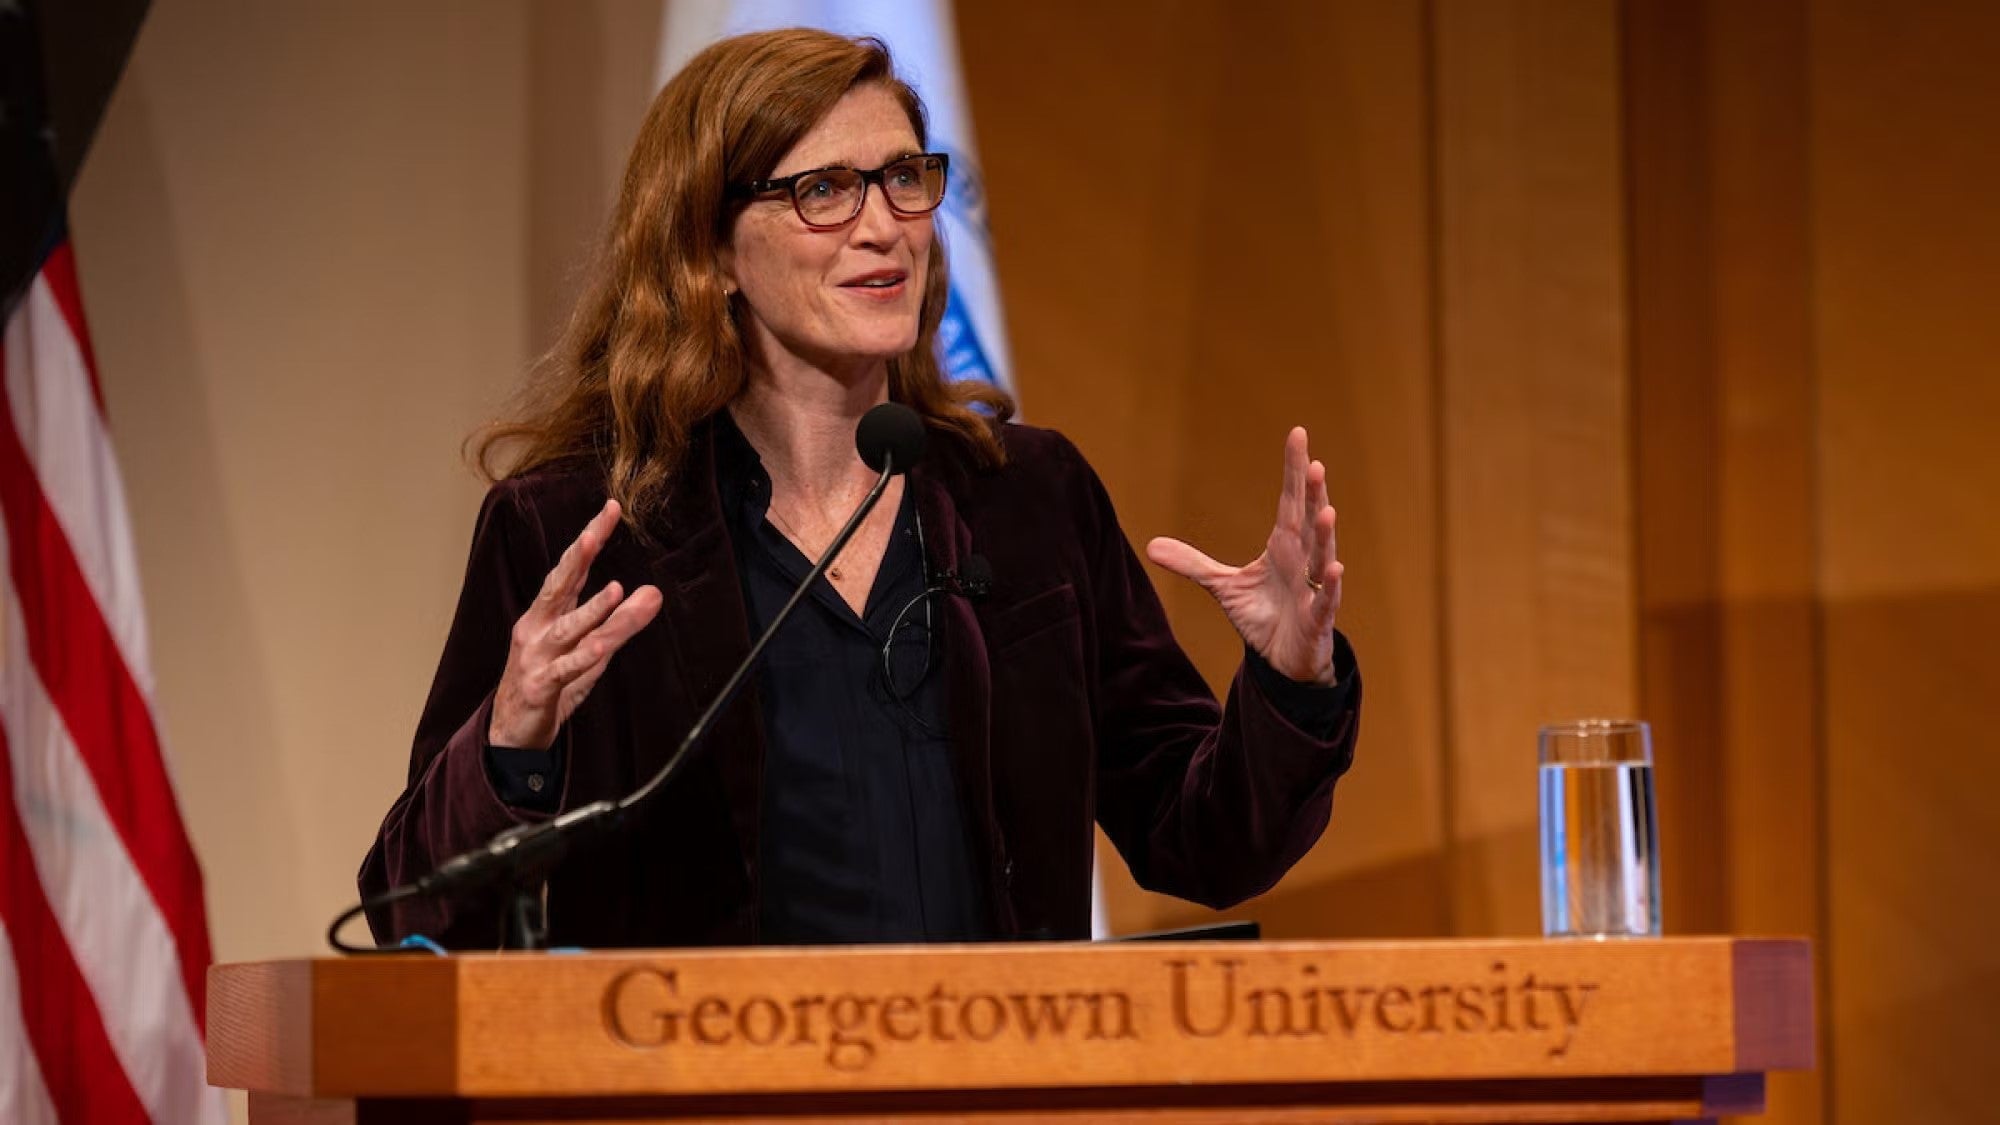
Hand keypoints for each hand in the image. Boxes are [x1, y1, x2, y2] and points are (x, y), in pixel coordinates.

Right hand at [489, 499, 662, 749]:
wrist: (511, 732)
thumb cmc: (551, 682)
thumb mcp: (591, 650)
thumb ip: (621, 622)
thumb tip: (654, 593)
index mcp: (546, 613)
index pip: (570, 569)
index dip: (590, 539)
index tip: (610, 508)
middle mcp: (537, 628)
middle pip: (558, 585)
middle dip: (579, 556)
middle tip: (597, 529)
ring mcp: (535, 657)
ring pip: (568, 629)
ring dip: (591, 610)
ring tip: (615, 590)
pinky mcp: (540, 686)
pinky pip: (565, 669)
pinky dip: (583, 656)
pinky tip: (601, 645)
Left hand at [1146, 427, 1342, 684]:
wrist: (1282, 659)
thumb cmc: (1262, 615)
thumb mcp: (1223, 586)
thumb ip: (1193, 564)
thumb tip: (1151, 546)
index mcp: (1284, 546)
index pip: (1290, 501)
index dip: (1293, 469)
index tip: (1298, 434)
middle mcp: (1303, 560)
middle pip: (1309, 521)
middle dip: (1313, 494)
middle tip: (1315, 464)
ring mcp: (1313, 589)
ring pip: (1322, 556)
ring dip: (1325, 535)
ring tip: (1327, 510)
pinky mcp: (1317, 618)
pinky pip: (1325, 600)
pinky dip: (1330, 586)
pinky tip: (1334, 568)